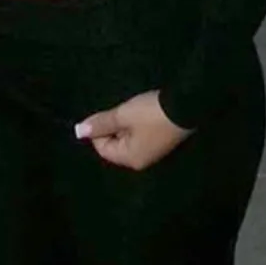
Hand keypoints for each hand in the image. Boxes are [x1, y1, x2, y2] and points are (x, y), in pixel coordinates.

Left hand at [74, 91, 193, 170]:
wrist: (186, 105)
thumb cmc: (150, 114)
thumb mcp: (122, 115)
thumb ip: (101, 124)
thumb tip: (78, 132)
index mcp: (130, 159)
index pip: (102, 148)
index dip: (99, 130)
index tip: (107, 114)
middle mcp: (141, 160)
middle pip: (115, 145)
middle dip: (113, 127)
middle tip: (122, 111)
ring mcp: (153, 152)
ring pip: (128, 138)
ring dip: (125, 124)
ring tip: (133, 110)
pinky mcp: (162, 141)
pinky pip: (140, 135)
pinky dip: (137, 124)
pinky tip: (142, 113)